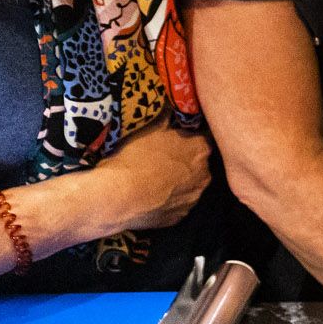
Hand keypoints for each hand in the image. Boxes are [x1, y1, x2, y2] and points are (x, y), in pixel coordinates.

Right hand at [89, 123, 211, 232]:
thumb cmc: (132, 158)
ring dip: (179, 180)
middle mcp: (205, 173)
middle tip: (163, 158)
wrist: (117, 197)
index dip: (191, 136)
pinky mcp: (181, 216)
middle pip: (200, 162)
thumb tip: (172, 107)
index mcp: (200, 148)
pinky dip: (169, 199)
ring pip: (191, 184)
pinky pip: (178, 204)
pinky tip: (152, 195)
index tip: (180, 137)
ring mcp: (194, 197)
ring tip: (154, 178)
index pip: (204, 137)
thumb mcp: (149, 128)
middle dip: (186, 159)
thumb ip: (166, 117)